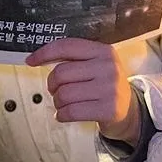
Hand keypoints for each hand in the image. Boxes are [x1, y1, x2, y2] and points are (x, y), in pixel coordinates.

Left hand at [26, 38, 140, 145]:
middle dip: (52, 85)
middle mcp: (108, 67)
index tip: (31, 60)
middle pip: (61, 72)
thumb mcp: (96, 65)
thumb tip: (38, 57)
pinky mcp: (109, 109)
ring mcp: (110, 88)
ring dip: (57, 102)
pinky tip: (65, 114)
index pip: (66, 46)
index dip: (44, 53)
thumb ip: (73, 58)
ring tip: (64, 104)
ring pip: (64, 94)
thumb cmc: (105, 86)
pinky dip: (62, 115)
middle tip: (57, 90)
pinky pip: (71, 111)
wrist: (131, 111)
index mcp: (103, 51)